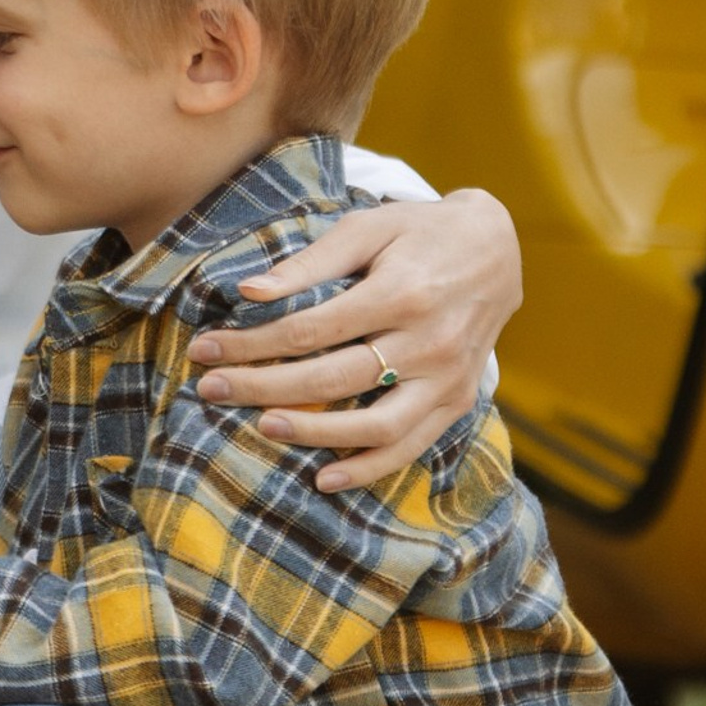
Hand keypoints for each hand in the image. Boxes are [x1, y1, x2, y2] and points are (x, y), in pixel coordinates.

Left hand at [189, 188, 520, 492]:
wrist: (500, 247)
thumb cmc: (418, 231)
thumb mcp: (366, 227)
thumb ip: (309, 263)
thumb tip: (247, 290)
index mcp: (403, 293)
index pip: (310, 330)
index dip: (251, 344)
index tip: (204, 350)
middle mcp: (431, 342)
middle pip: (333, 378)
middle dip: (263, 387)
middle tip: (210, 389)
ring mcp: (450, 379)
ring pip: (376, 424)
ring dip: (313, 434)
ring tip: (261, 427)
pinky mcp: (459, 400)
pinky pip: (412, 445)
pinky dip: (369, 468)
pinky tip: (324, 478)